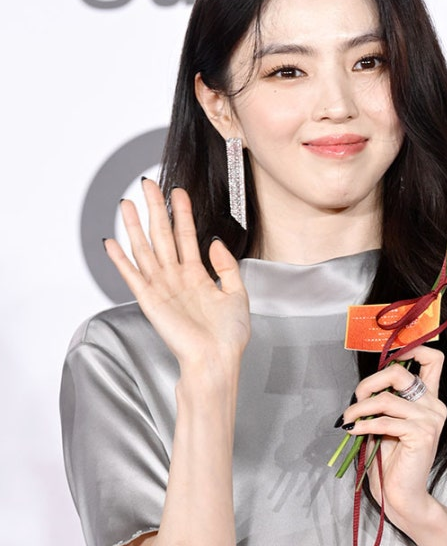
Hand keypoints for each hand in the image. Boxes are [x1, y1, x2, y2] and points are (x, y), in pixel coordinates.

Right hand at [104, 179, 249, 370]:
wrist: (217, 360)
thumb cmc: (228, 337)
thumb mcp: (238, 294)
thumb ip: (227, 266)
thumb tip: (215, 242)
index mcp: (198, 277)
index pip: (187, 236)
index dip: (183, 213)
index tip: (179, 192)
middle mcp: (177, 279)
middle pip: (163, 235)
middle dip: (156, 209)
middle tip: (149, 185)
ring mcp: (162, 288)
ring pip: (145, 249)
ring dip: (134, 226)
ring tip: (127, 203)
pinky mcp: (150, 301)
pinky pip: (132, 275)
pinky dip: (120, 259)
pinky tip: (110, 242)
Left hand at [341, 347, 445, 533]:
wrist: (400, 494)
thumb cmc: (391, 459)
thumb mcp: (386, 421)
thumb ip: (384, 400)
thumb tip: (363, 385)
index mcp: (428, 398)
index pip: (433, 359)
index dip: (411, 349)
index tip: (387, 358)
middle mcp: (434, 405)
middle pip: (401, 373)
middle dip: (370, 381)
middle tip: (355, 398)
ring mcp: (430, 419)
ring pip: (386, 399)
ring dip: (359, 408)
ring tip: (348, 419)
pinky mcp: (422, 435)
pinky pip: (384, 420)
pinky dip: (363, 424)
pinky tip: (353, 430)